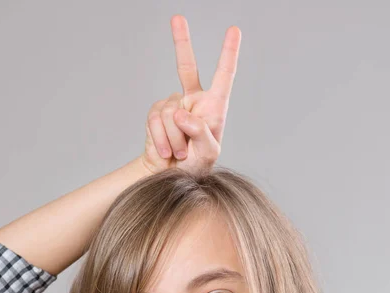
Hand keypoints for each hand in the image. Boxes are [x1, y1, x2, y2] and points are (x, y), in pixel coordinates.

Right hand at [140, 15, 240, 174]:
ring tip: (179, 154)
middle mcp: (193, 101)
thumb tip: (181, 113)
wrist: (169, 177)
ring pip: (170, 112)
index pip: (223, 77)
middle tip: (177, 18)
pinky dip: (161, 139)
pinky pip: (155, 121)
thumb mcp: (207, 154)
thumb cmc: (195, 167)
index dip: (228, 54)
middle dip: (181, 42)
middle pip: (186, 67)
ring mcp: (172, 106)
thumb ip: (200, 133)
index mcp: (213, 108)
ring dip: (175, 139)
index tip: (234, 31)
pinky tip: (166, 151)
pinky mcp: (155, 114)